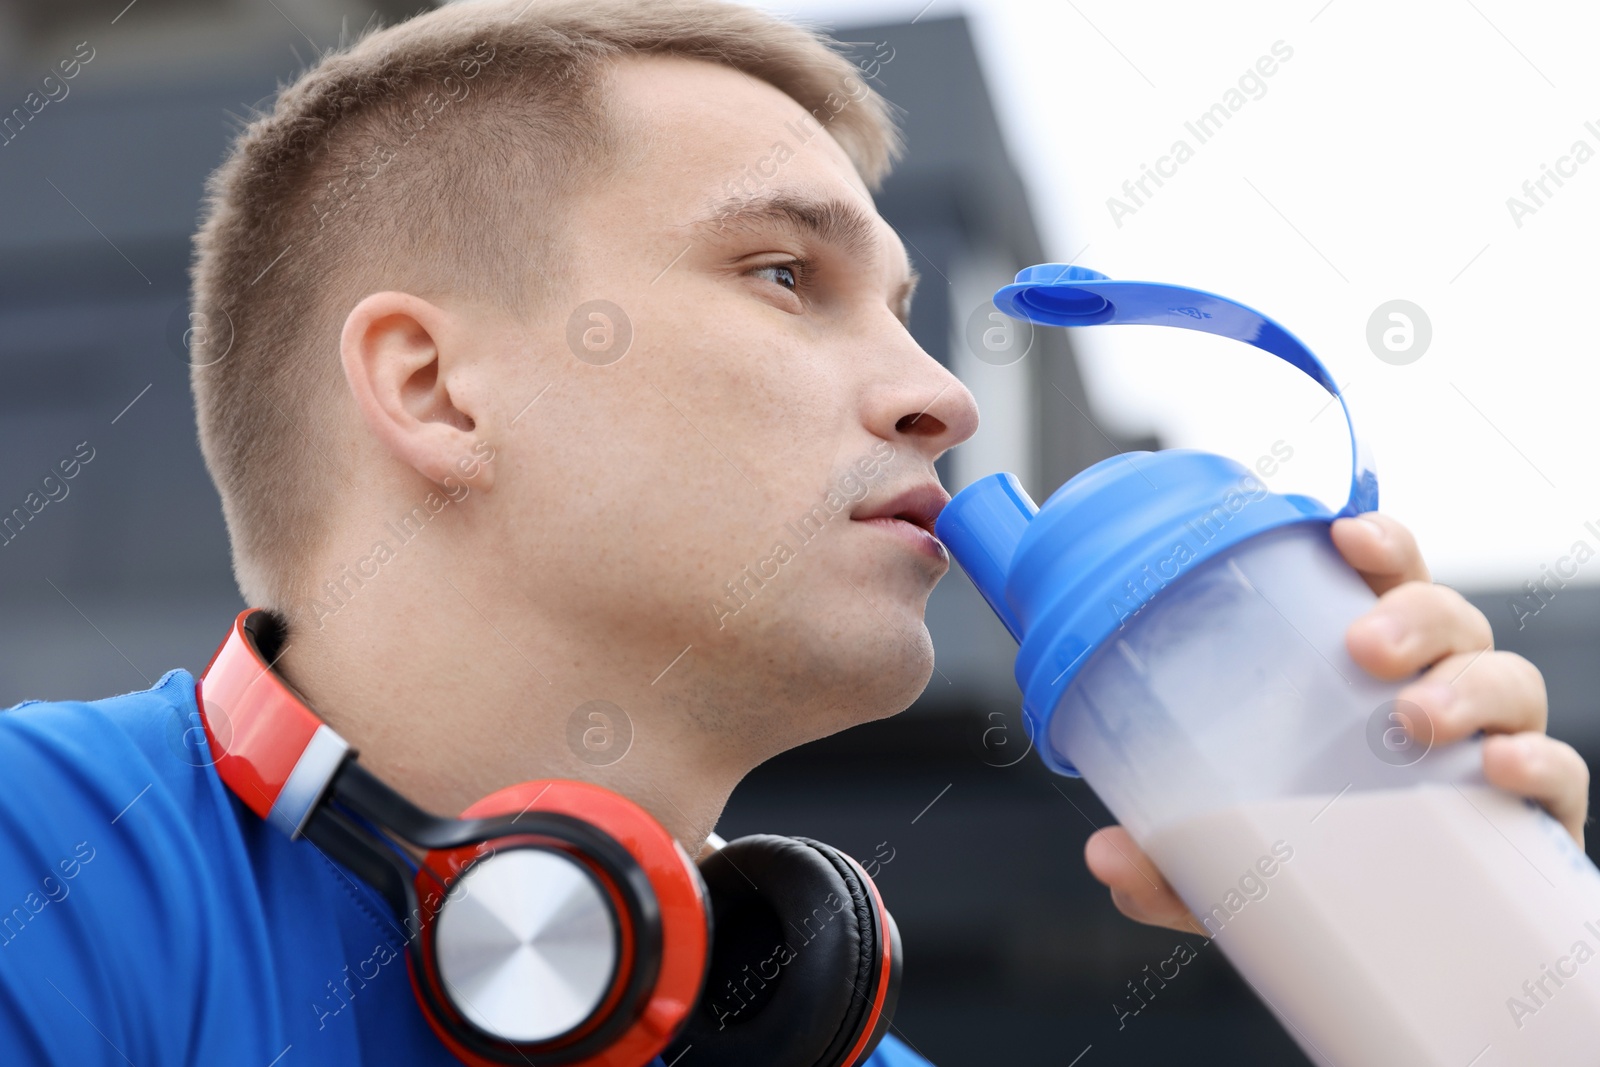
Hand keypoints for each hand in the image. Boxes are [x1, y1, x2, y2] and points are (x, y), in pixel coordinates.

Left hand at [1082, 512, 1591, 935]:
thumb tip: (1108, 858)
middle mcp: (1436, 694)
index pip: (1383, 583)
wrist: (1398, 953)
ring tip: (1416, 717)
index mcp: (1368, 674)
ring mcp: (1492, 748)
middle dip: (1413, 614)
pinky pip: (1560, 773)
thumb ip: (1175, 861)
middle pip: (1449, 617)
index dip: (1376, 546)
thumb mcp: (1231, 867)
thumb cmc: (1318, 868)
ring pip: (1509, 679)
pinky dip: (1541, 763)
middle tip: (1364, 647)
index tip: (1343, 536)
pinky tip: (1500, 768)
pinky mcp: (1535, 818)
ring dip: (1467, 685)